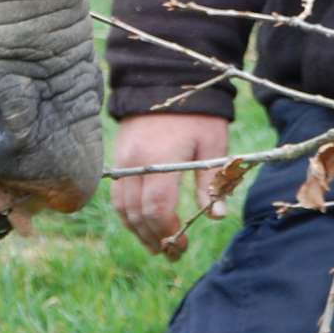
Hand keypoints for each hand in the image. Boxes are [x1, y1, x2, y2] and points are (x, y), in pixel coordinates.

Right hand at [111, 113, 229, 259]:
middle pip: (136, 213)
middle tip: (172, 253)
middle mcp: (135, 161)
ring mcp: (122, 158)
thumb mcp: (212, 144)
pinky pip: (117, 193)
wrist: (165, 80)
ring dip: (137, 230)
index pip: (157, 207)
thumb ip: (211, 181)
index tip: (183, 245)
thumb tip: (216, 216)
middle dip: (153, 237)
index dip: (168, 232)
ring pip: (121, 206)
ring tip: (156, 244)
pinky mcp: (117, 156)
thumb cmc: (197, 114)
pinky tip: (143, 222)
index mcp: (161, 158)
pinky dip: (128, 212)